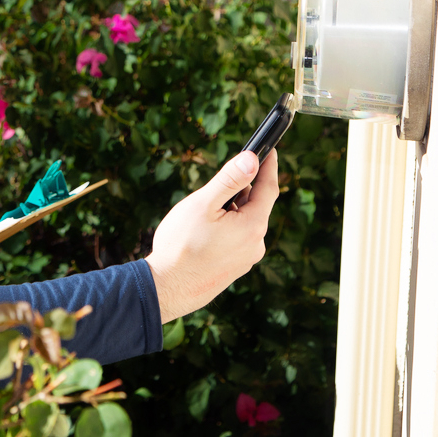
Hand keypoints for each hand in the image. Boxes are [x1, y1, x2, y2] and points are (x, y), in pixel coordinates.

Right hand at [145, 150, 278, 321]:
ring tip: (202, 215)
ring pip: (245, 223)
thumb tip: (252, 159)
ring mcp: (246, 259)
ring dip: (231, 211)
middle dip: (241, 191)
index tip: (270, 150)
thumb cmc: (181, 244)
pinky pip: (237, 240)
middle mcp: (256, 244)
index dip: (269, 167)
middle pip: (256, 206)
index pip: (269, 188)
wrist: (167, 288)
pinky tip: (203, 233)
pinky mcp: (234, 269)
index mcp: (253, 225)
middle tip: (218, 184)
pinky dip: (226, 228)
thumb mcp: (204, 204)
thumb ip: (229, 180)